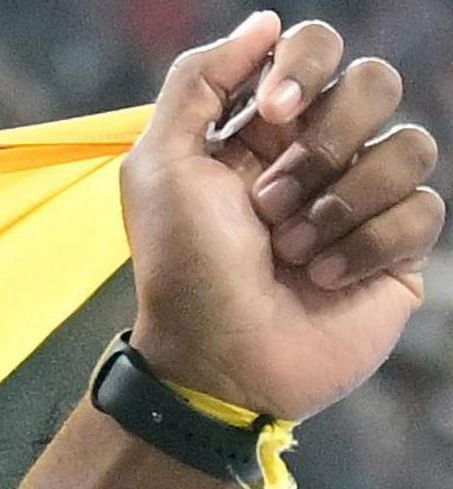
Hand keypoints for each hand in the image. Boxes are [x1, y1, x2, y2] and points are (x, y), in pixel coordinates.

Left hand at [126, 13, 442, 421]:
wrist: (213, 362)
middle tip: (271, 202)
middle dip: (326, 139)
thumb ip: (198, 80)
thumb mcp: (159, 166)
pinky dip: (364, 245)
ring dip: (339, 202)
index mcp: (266, 129)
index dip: (304, 64)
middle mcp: (322, 155)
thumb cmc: (181, 269)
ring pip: (410, 146)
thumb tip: (265, 22)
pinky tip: (322, 278)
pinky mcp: (399, 249)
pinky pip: (422, 209)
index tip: (270, 110)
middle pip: (376, 83)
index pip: (317, 49)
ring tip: (289, 250)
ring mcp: (365, 200)